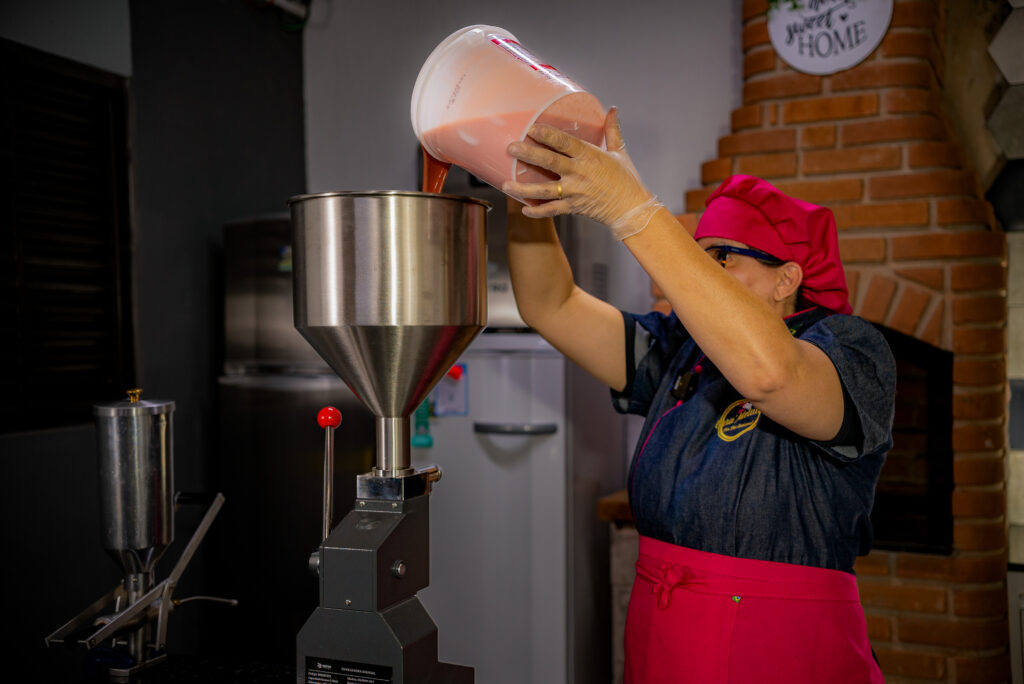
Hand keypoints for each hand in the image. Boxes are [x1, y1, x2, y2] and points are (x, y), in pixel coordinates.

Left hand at [503, 107, 662, 239]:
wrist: (632, 209)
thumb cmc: (626, 179)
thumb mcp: (619, 152)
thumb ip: (612, 130)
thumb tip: (613, 108)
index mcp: (590, 156)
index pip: (565, 142)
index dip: (548, 135)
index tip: (531, 128)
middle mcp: (580, 173)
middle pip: (550, 162)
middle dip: (529, 155)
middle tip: (510, 148)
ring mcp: (576, 192)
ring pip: (545, 190)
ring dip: (524, 188)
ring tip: (505, 184)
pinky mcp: (574, 208)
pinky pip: (553, 210)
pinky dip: (538, 211)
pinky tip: (523, 209)